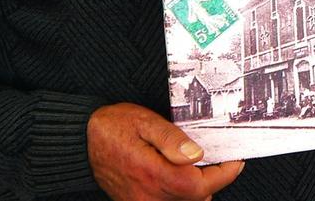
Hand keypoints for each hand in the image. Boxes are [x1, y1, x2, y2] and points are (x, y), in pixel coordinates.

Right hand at [87, 103, 243, 200]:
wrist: (80, 140)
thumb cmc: (111, 127)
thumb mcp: (144, 121)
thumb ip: (172, 138)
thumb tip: (197, 155)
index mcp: (153, 173)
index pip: (200, 186)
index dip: (224, 175)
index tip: (235, 161)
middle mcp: (148, 195)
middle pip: (196, 199)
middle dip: (212, 181)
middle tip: (218, 158)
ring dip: (196, 189)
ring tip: (198, 165)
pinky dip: (179, 193)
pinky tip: (179, 173)